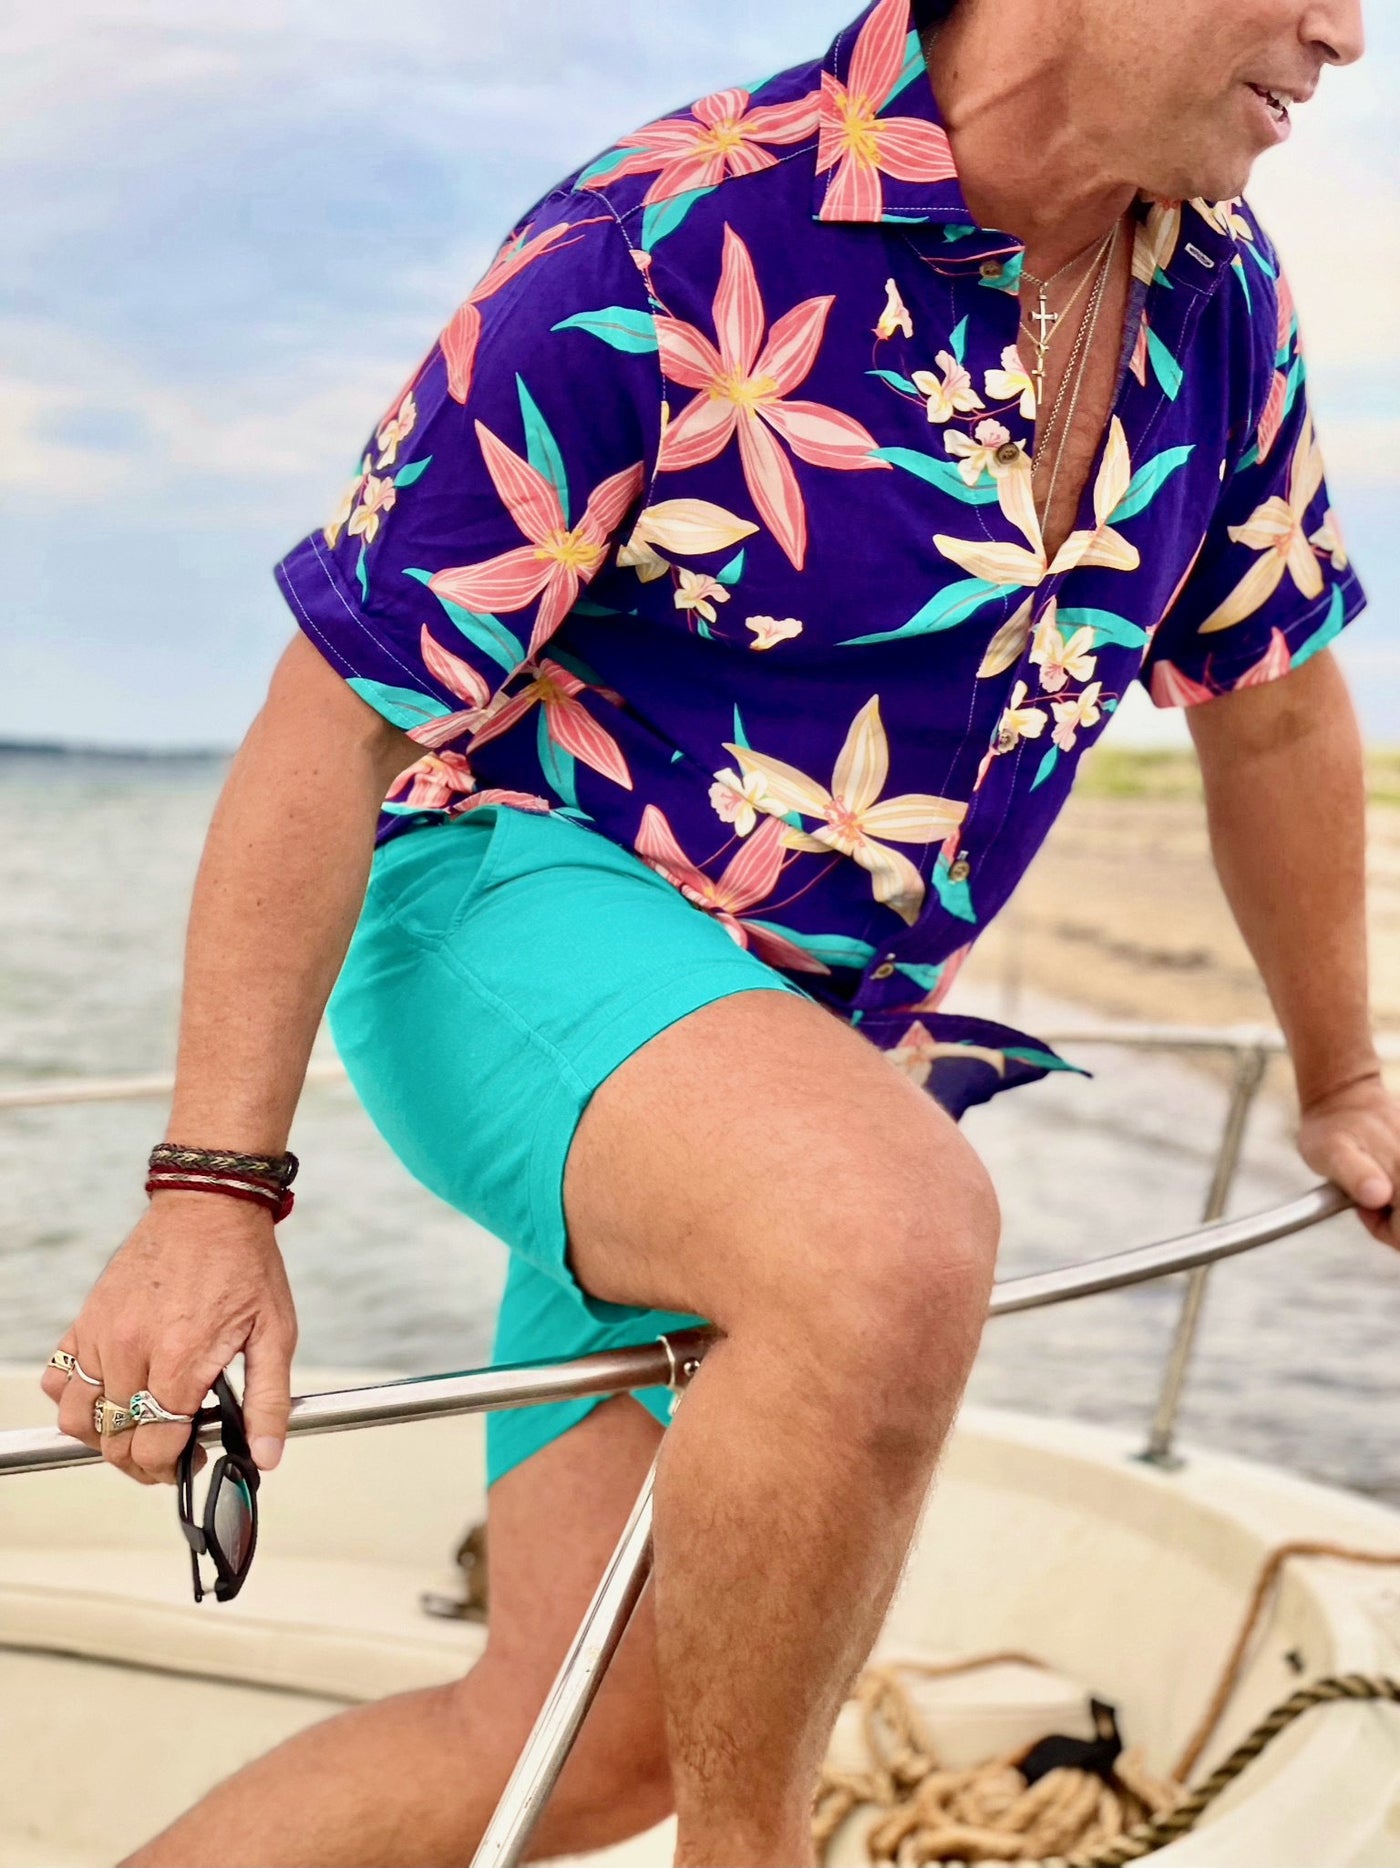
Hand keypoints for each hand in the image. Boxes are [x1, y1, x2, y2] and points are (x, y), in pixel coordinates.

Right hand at [39, 1193, 297, 1484]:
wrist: (210, 1205)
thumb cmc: (245, 1264)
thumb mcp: (275, 1332)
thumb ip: (268, 1400)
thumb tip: (266, 1454)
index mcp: (180, 1359)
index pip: (153, 1447)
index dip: (173, 1468)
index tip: (192, 1460)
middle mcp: (132, 1350)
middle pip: (115, 1442)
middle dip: (143, 1461)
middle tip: (172, 1451)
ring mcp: (102, 1335)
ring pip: (78, 1419)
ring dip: (106, 1436)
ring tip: (139, 1427)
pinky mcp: (86, 1319)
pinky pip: (59, 1377)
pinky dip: (76, 1398)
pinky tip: (110, 1392)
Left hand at [1296, 1070, 1398, 1250]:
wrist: (1344, 1097)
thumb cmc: (1332, 1127)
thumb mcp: (1330, 1152)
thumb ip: (1355, 1175)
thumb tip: (1378, 1195)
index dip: (1390, 1233)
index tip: (1366, 1210)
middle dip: (1394, 1223)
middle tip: (1367, 1198)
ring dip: (1397, 1210)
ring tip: (1373, 1184)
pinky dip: (1399, 1198)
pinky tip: (1383, 1178)